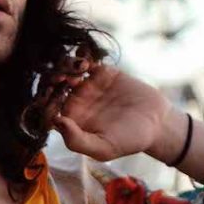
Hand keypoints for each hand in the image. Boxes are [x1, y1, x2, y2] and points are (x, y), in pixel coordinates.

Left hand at [52, 63, 174, 161]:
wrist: (157, 122)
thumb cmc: (130, 140)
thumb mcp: (104, 148)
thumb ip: (78, 140)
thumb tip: (56, 122)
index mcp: (71, 121)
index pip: (47, 110)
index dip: (46, 102)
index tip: (56, 98)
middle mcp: (75, 102)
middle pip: (52, 86)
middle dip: (52, 80)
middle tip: (62, 79)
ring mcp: (87, 85)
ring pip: (65, 70)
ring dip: (65, 66)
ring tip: (78, 69)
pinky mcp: (101, 72)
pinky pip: (85, 60)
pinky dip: (81, 56)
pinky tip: (86, 59)